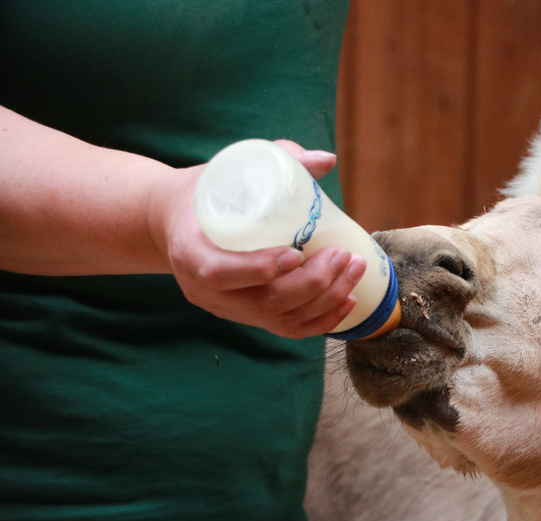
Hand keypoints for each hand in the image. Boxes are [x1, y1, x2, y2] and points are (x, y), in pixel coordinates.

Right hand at [147, 140, 364, 338]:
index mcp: (189, 252)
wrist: (176, 222)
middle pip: (262, 303)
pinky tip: (347, 299)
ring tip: (354, 269)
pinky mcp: (248, 317)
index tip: (296, 254)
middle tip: (342, 254)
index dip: (259, 269)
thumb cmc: (206, 190)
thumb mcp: (228, 169)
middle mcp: (206, 291)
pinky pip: (287, 330)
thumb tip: (327, 160)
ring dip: (325, 299)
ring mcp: (228, 309)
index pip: (220, 273)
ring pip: (279, 319)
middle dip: (311, 283)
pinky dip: (321, 320)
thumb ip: (277, 159)